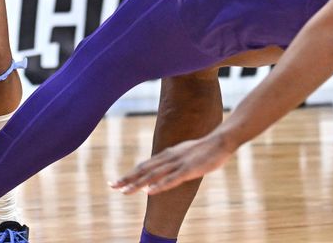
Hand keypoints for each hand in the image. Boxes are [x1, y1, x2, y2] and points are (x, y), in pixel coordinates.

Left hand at [111, 132, 233, 195]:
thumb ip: (173, 161)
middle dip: (127, 179)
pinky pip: (171, 179)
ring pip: (153, 175)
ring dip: (137, 184)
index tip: (116, 181)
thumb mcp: (184, 153)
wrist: (220, 140)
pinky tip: (149, 192)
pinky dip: (158, 185)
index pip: (143, 165)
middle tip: (112, 186)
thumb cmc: (204, 149)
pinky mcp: (188, 170)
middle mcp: (168, 158)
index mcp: (167, 155)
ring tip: (124, 192)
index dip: (129, 174)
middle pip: (143, 170)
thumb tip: (165, 167)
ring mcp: (177, 164)